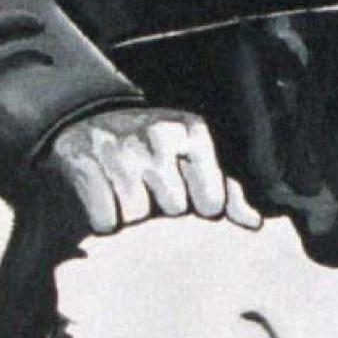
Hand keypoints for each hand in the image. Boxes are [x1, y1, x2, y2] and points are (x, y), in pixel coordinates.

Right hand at [44, 106, 260, 235]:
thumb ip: (227, 192)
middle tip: (149, 192)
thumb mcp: (194, 157)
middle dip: (161, 208)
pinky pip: (105, 220)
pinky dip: (104, 219)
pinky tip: (104, 199)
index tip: (184, 195)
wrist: (87, 112)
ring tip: (124, 193)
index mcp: (192, 132)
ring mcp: (120, 148)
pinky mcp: (83, 160)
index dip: (198, 208)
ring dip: (129, 214)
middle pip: (173, 208)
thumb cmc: (152, 146)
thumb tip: (254, 225)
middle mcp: (158, 135)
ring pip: (136, 215)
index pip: (211, 203)